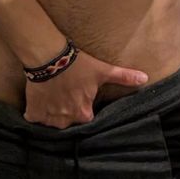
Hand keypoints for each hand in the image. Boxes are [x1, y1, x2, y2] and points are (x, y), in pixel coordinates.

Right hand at [22, 49, 148, 127]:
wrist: (49, 56)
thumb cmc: (78, 64)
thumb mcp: (102, 71)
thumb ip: (124, 77)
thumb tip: (145, 79)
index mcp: (84, 114)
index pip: (86, 118)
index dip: (83, 107)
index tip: (79, 97)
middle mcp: (67, 121)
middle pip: (69, 121)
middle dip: (67, 111)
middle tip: (65, 95)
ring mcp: (49, 119)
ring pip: (52, 122)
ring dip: (52, 113)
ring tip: (53, 96)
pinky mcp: (34, 113)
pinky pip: (35, 119)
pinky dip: (36, 112)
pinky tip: (39, 100)